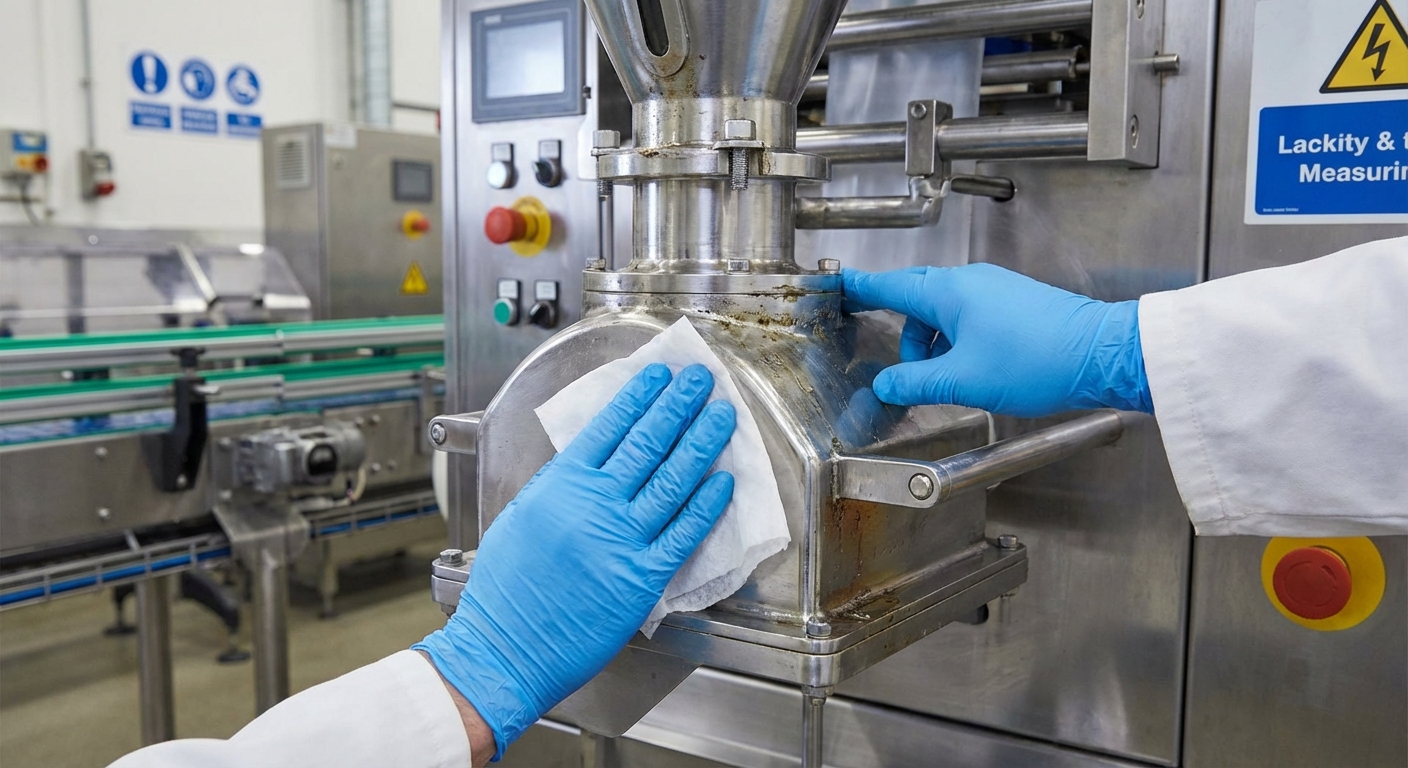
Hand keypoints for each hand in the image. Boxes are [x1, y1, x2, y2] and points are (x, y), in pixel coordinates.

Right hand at [414, 363, 736, 758]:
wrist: (505, 647)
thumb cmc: (505, 589)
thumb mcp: (522, 516)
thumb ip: (559, 485)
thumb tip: (592, 458)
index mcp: (560, 485)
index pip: (608, 427)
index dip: (639, 397)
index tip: (659, 375)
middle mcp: (593, 505)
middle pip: (647, 443)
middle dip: (678, 405)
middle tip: (702, 379)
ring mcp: (620, 540)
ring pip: (671, 480)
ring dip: (701, 442)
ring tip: (721, 415)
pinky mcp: (641, 577)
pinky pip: (682, 534)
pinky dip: (705, 505)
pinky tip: (723, 482)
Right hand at [843, 264, 1151, 416]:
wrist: (1102, 356)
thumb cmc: (1039, 361)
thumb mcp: (963, 381)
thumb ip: (915, 383)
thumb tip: (886, 386)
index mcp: (950, 293)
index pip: (891, 287)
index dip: (862, 288)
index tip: (840, 284)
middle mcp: (971, 282)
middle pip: (917, 300)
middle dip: (900, 330)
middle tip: (888, 352)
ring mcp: (996, 289)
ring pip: (944, 312)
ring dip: (932, 343)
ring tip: (941, 380)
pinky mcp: (1015, 303)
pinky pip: (970, 316)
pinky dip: (957, 340)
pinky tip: (968, 369)